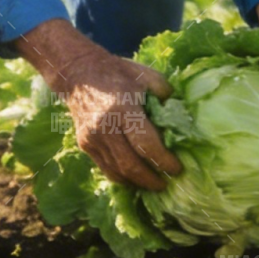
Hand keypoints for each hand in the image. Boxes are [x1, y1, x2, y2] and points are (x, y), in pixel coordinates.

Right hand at [15, 20, 183, 190]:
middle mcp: (104, 126)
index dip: (163, 160)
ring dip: (137, 183)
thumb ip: (165, 94)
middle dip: (151, 179)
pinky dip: (123, 178)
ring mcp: (92, 138)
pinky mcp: (85, 144)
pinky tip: (136, 179)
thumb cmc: (117, 72)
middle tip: (167, 183)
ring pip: (117, 171)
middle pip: (130, 164)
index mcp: (122, 108)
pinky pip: (106, 169)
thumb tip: (180, 116)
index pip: (145, 143)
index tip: (177, 168)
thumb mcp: (145, 75)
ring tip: (154, 185)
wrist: (78, 73)